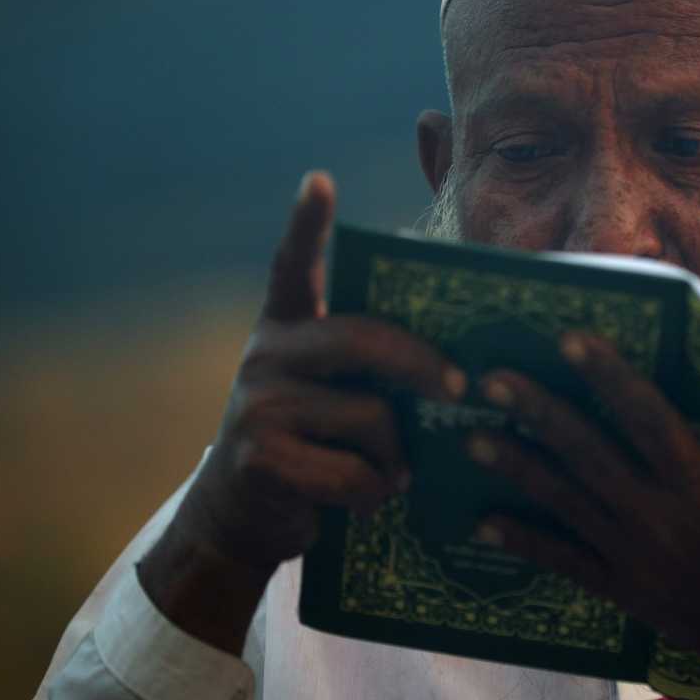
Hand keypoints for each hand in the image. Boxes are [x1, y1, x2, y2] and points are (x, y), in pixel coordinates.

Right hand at [139, 171, 465, 652]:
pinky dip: (375, 493)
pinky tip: (365, 499)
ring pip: (371, 416)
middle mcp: (264, 353)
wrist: (239, 518)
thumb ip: (367, 365)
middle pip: (362, 340)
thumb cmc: (310, 445)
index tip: (319, 181)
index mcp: (285, 326)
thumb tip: (454, 363)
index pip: (293, 266)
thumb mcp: (330, 392)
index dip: (306, 224)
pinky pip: (355, 472)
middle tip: (461, 388)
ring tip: (392, 470)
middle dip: (423, 365)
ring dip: (397, 455)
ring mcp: (257, 404)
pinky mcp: (261, 458)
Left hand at [467, 332, 699, 699]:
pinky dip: (526, 545)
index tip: (569, 340)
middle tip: (492, 380)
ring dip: (518, 470)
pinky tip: (486, 525)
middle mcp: (665, 523)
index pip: (650, 421)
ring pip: (568, 506)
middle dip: (539, 414)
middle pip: (590, 457)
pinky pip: (569, 566)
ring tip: (472, 439)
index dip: (608, 377)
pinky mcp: (632, 597)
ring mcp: (642, 563)